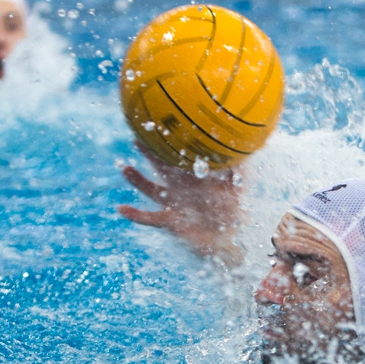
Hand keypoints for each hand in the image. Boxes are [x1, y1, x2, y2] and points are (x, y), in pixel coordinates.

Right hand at [118, 144, 243, 263]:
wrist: (230, 237)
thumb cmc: (235, 209)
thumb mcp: (240, 187)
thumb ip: (241, 169)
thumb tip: (243, 150)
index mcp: (194, 176)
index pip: (180, 155)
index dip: (173, 142)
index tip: (163, 126)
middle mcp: (180, 187)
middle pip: (161, 167)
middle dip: (150, 153)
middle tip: (137, 137)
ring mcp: (173, 204)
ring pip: (151, 190)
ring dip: (137, 180)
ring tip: (125, 168)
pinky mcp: (171, 223)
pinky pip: (149, 218)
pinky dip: (135, 215)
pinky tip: (121, 209)